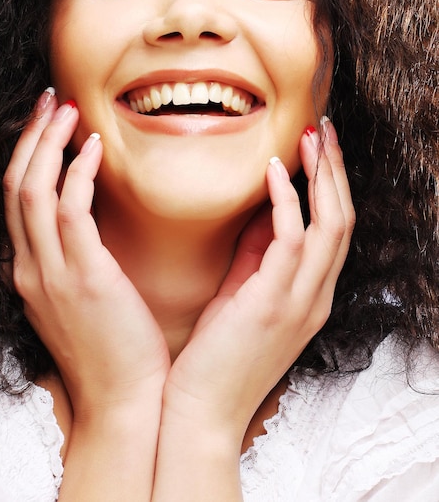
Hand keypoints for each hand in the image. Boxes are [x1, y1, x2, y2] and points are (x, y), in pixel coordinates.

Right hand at [3, 91, 169, 415]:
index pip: (15, 201)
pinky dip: (77, 173)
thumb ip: (73, 263)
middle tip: (51, 100)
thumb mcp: (80, 301)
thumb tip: (88, 228)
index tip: (48, 124)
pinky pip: (70, 211)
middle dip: (30, 137)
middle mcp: (28, 269)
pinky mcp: (83, 277)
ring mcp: (50, 274)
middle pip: (15, 186)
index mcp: (28, 273)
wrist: (125, 401)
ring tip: (70, 110)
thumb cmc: (114, 348)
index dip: (27, 155)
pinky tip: (95, 148)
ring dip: (48, 143)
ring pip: (32, 191)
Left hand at [162, 119, 354, 440]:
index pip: (333, 230)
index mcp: (310, 296)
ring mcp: (300, 301)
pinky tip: (271, 170)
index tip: (316, 149)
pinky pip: (291, 240)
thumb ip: (259, 256)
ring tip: (310, 136)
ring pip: (330, 224)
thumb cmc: (216, 354)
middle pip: (342, 219)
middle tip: (324, 128)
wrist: (199, 412)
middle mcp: (316, 296)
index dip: (330, 185)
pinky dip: (287, 201)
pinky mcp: (272, 304)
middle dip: (335, 170)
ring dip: (322, 175)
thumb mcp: (244, 297)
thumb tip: (263, 209)